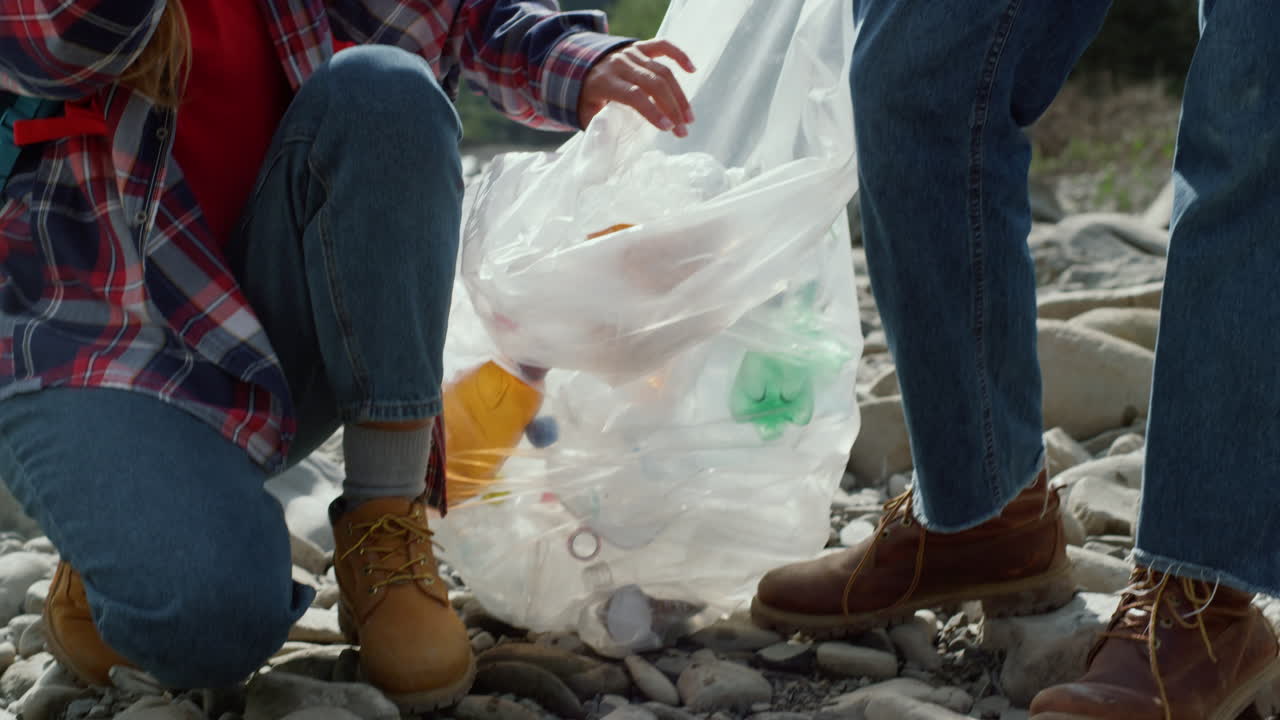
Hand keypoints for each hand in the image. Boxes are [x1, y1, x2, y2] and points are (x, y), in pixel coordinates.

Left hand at [579, 39, 695, 135]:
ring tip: (688, 118)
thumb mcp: (585, 112)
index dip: (652, 111)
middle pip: (654, 84)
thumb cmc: (585, 94)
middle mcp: (621, 64)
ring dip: (679, 95)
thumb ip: (597, 126)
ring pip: (663, 71)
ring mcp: (632, 53)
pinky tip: (692, 71)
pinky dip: (680, 56)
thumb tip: (610, 145)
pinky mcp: (641, 46)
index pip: (634, 95)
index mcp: (606, 81)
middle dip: (671, 108)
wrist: (578, 61)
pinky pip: (663, 46)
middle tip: (683, 130)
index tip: (668, 128)